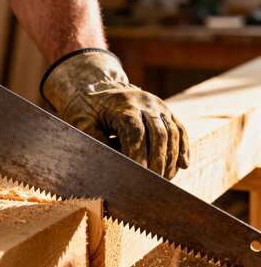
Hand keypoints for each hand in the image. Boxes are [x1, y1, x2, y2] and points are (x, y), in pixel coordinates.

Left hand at [41, 49, 188, 178]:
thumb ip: (96, 139)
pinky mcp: (164, 110)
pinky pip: (179, 128)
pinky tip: (183, 165)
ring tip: (165, 179)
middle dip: (158, 160)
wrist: (95, 85)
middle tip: (153, 182)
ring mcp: (157, 105)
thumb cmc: (85, 107)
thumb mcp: (82, 121)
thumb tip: (112, 164)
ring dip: (171, 157)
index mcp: (123, 104)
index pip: (136, 132)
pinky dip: (183, 147)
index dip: (138, 154)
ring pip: (172, 132)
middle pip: (158, 133)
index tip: (137, 173)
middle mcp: (145, 102)